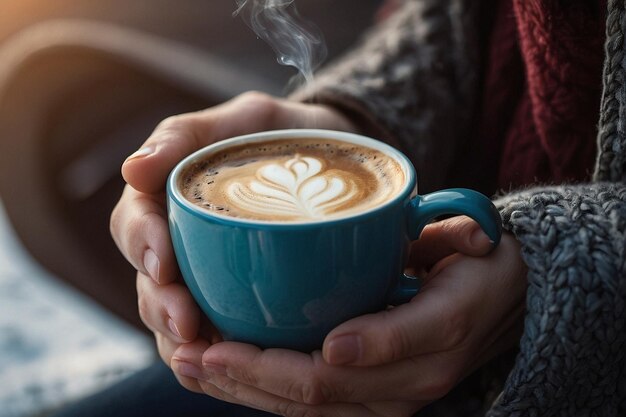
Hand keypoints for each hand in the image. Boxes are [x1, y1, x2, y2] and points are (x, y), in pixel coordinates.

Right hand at [109, 92, 358, 390]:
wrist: (339, 161)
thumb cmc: (288, 136)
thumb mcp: (246, 120)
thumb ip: (189, 136)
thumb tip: (133, 169)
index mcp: (169, 196)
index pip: (134, 224)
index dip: (140, 245)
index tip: (162, 263)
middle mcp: (180, 241)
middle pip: (149, 280)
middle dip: (160, 304)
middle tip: (186, 322)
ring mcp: (205, 275)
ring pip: (171, 317)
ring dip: (177, 339)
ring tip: (200, 354)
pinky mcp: (234, 300)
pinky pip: (210, 337)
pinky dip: (208, 357)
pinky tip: (219, 367)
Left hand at [170, 218, 527, 415]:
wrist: (514, 292)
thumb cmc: (482, 267)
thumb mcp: (460, 264)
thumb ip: (404, 313)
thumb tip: (338, 350)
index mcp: (420, 354)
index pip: (327, 376)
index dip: (267, 367)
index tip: (219, 346)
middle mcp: (403, 389)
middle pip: (304, 400)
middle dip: (241, 380)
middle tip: (189, 354)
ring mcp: (390, 398)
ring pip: (303, 411)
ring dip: (243, 391)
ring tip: (191, 366)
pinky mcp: (379, 393)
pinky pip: (315, 404)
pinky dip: (266, 392)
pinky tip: (228, 374)